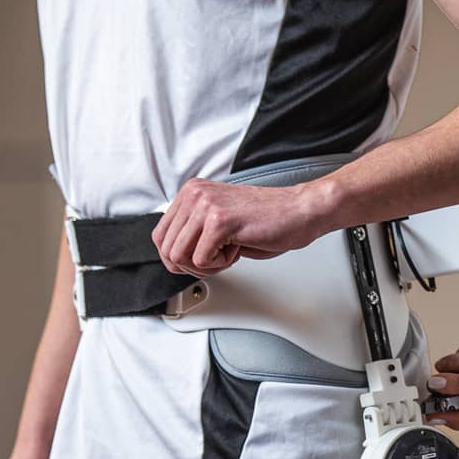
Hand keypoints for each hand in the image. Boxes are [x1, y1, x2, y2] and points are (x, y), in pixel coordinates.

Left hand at [151, 177, 334, 276]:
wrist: (299, 212)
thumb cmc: (267, 220)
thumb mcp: (218, 222)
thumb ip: (193, 232)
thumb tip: (173, 256)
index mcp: (191, 192)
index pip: (160, 235)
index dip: (178, 258)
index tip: (200, 259)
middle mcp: (194, 194)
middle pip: (166, 249)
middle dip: (191, 265)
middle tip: (217, 259)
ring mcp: (206, 206)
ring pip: (179, 256)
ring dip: (205, 266)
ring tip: (227, 254)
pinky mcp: (220, 221)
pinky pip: (201, 260)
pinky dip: (219, 265)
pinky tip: (236, 250)